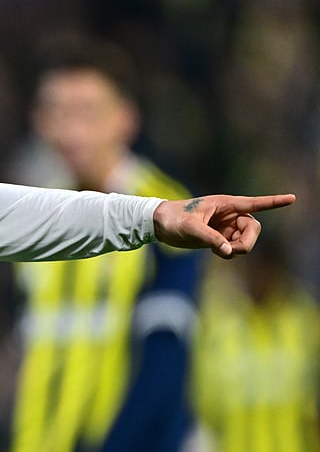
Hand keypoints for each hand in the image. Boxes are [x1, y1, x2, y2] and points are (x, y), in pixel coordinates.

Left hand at [153, 194, 294, 258]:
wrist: (159, 224)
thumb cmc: (172, 219)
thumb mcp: (190, 228)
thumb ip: (210, 238)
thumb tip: (228, 251)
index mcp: (225, 204)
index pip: (254, 204)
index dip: (273, 202)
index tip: (292, 198)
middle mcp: (229, 214)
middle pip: (253, 228)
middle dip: (247, 241)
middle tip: (231, 250)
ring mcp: (226, 226)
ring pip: (246, 240)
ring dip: (238, 248)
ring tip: (218, 251)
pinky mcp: (220, 237)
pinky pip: (236, 247)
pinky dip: (230, 252)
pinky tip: (216, 251)